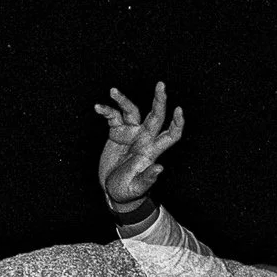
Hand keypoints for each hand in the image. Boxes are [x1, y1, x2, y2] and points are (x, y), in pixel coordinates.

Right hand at [94, 82, 183, 205]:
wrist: (111, 191)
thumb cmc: (127, 192)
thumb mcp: (137, 187)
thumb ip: (147, 178)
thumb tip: (160, 168)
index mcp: (152, 151)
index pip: (171, 134)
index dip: (177, 122)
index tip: (179, 109)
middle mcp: (144, 138)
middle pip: (155, 115)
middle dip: (159, 100)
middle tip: (161, 84)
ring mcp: (130, 134)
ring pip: (131, 111)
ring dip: (123, 100)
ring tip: (113, 91)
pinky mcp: (116, 133)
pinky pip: (113, 117)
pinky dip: (106, 111)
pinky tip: (98, 107)